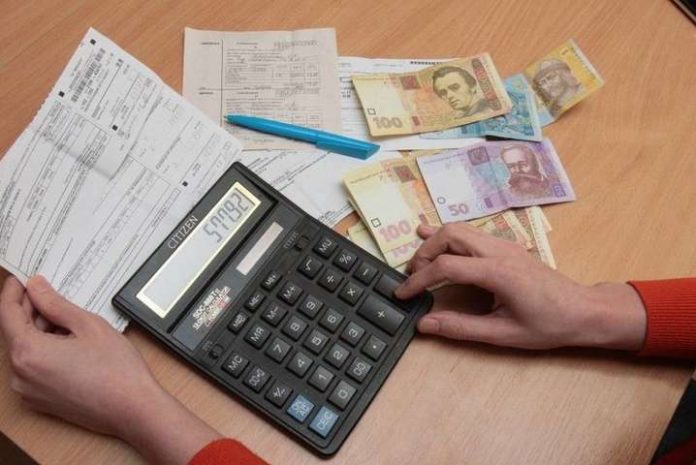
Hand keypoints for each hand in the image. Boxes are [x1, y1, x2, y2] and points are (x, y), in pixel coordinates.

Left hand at [0, 275, 220, 463]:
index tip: (20, 279)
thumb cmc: (116, 369)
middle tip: (48, 293)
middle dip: (29, 311)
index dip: (12, 292)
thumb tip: (35, 287)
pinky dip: (43, 350)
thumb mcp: (88, 325)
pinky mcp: (40, 401)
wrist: (133, 408)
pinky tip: (68, 342)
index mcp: (28, 352)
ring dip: (38, 331)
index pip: (7, 314)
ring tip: (67, 319)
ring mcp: (28, 391)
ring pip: (25, 350)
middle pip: (15, 332)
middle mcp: (20, 374)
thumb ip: (55, 304)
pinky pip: (33, 368)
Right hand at [395, 223, 646, 350]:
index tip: (402, 295)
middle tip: (412, 278)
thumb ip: (461, 328)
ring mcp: (504, 244)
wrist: (583, 311)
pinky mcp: (506, 246)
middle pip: (449, 235)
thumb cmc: (549, 325)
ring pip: (459, 229)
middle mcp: (499, 251)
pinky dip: (449, 237)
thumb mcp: (503, 334)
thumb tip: (425, 324)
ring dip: (435, 242)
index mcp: (498, 272)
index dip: (418, 280)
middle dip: (424, 253)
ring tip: (418, 262)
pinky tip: (433, 237)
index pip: (445, 267)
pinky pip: (471, 233)